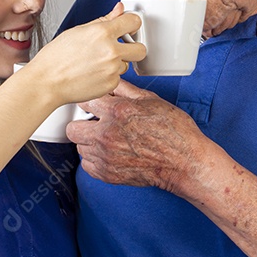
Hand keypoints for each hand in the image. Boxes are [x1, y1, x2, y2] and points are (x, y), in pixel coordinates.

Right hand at [26, 3, 145, 105]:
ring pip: (127, 64)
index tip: (128, 27)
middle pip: (141, 49)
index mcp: (102, 32)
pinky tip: (92, 73)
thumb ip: (104, 20)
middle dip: (133, 48)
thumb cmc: (56, 57)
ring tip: (95, 63)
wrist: (47, 82)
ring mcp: (112, 69)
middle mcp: (111, 51)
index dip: (131, 24)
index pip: (134, 22)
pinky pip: (117, 78)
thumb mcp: (78, 31)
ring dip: (116, 63)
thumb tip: (119, 9)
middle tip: (121, 48)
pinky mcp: (110, 84)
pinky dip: (108, 76)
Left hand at [66, 79, 204, 192]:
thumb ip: (125, 90)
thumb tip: (111, 81)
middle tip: (96, 124)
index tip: (95, 106)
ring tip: (108, 140)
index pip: (84, 102)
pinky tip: (110, 154)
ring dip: (90, 143)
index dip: (90, 103)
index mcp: (116, 112)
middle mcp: (106, 135)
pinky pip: (87, 166)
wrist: (184, 162)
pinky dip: (95, 160)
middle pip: (72, 128)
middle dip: (83, 124)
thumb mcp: (151, 100)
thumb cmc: (173, 132)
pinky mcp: (107, 174)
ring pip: (79, 148)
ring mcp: (105, 157)